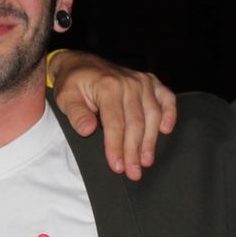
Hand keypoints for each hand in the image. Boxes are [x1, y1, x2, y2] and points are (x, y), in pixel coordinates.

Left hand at [48, 50, 177, 178]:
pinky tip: (166, 130)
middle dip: (134, 150)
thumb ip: (76, 114)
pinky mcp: (150, 82)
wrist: (81, 64)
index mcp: (107, 86)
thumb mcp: (65, 98)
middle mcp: (128, 82)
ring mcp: (142, 81)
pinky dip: (170, 113)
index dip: (116, 146)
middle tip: (134, 172)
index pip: (115, 123)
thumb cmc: (73, 84)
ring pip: (152, 115)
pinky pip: (166, 98)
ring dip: (151, 140)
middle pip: (135, 122)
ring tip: (146, 161)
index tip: (117, 166)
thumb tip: (88, 130)